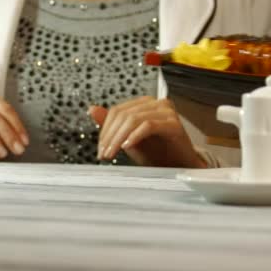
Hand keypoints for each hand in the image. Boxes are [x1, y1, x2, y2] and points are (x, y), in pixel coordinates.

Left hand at [88, 96, 206, 167]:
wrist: (179, 167)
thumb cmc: (156, 153)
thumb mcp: (127, 139)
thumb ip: (112, 124)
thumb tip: (92, 109)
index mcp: (144, 104)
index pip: (117, 111)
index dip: (105, 130)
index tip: (100, 148)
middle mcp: (156, 103)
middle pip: (123, 115)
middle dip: (110, 136)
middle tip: (103, 154)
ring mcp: (166, 111)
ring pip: (133, 120)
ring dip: (118, 138)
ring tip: (112, 153)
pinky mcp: (174, 123)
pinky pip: (149, 126)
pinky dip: (135, 136)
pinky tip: (127, 147)